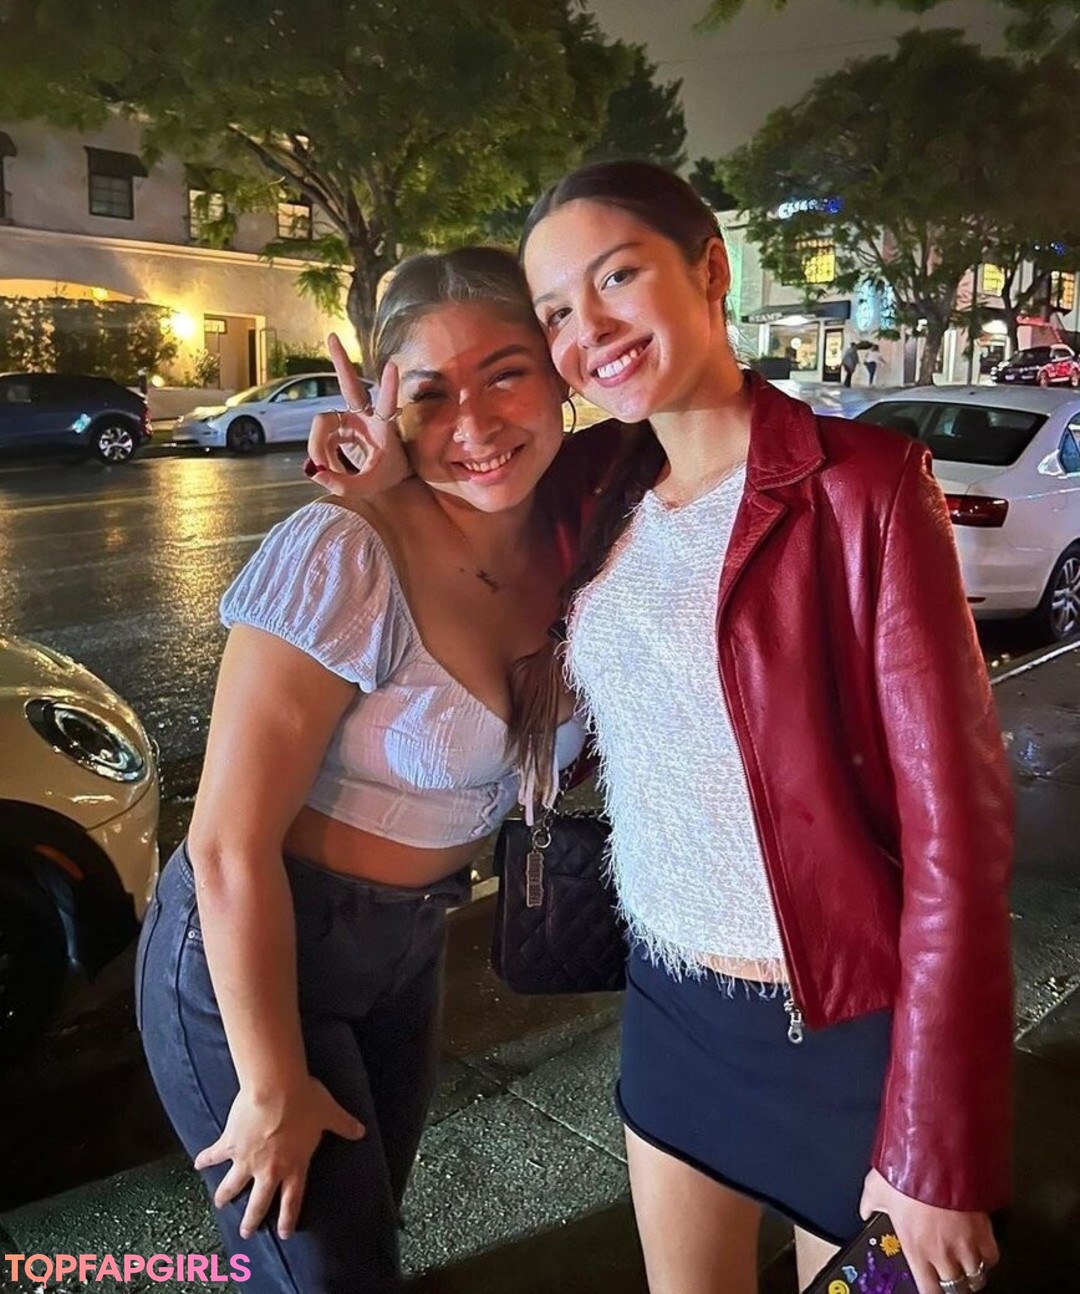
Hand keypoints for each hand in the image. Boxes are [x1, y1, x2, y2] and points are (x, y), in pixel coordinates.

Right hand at [194, 1076, 364, 1240]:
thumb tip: (361, 1131)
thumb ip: (344, 1125)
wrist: (276, 1087)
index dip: (288, 1218)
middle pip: (259, 1202)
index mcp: (294, 1166)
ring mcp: (247, 1160)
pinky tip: (197, 1163)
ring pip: (232, 1186)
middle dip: (252, 1220)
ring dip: (225, 1196)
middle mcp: (269, 1169)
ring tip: (219, 1204)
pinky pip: (214, 1154)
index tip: (284, 1233)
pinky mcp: (230, 1144)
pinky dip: (204, 1159)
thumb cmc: (305, 1100)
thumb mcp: (329, 1113)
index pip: (292, 1200)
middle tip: (246, 1233)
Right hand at [305, 332, 410, 496]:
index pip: (387, 405)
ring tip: (329, 471)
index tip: (392, 365)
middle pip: (349, 385)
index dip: (389, 387)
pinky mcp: (336, 425)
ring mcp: (348, 418)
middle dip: (340, 361)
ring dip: (320, 448)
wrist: (388, 475)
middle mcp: (364, 416)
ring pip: (322, 422)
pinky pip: (319, 438)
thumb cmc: (386, 476)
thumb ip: (343, 484)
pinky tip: (329, 468)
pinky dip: (320, 455)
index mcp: (383, 427)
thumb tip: (316, 473)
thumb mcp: (369, 486)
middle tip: (332, 336)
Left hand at [860, 1168, 996, 1293]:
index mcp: (915, 1248)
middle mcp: (943, 1253)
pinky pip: (992, 1256)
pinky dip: (987, 1256)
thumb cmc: (906, 1172)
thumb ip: (871, 1205)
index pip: (929, 1291)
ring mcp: (966, 1244)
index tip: (930, 1288)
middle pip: (955, 1287)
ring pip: (976, 1275)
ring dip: (969, 1271)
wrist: (935, 1155)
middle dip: (951, 1283)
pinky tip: (980, 1249)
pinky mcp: (984, 1230)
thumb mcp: (876, 1189)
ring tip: (964, 1264)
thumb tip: (865, 1210)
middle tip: (948, 1275)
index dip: (931, 1292)